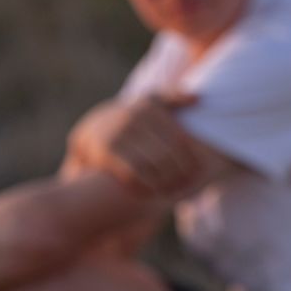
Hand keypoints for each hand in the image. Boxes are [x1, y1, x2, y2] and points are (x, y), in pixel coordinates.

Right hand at [66, 92, 205, 195]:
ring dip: (165, 181)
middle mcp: (133, 118)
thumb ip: (174, 98)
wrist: (92, 130)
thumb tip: (198, 99)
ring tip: (173, 191)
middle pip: (167, 153)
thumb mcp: (149, 102)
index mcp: (149, 108)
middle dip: (179, 172)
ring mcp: (118, 134)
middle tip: (186, 186)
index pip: (179, 138)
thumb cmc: (133, 120)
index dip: (190, 158)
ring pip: (152, 165)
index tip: (196, 172)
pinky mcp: (106, 152)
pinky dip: (146, 185)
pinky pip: (133, 174)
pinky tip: (152, 191)